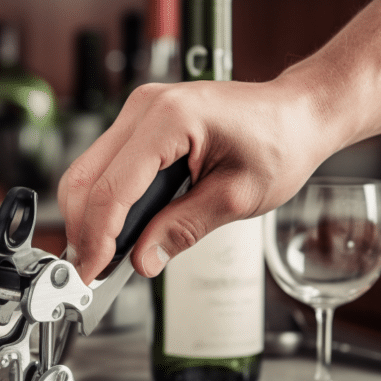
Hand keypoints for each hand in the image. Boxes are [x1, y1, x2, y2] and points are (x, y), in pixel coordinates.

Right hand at [57, 69, 343, 284]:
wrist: (297, 115)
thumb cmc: (280, 143)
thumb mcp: (236, 198)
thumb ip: (183, 229)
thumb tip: (143, 259)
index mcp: (170, 118)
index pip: (113, 187)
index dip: (97, 237)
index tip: (91, 274)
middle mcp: (146, 107)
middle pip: (86, 176)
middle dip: (83, 229)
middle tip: (90, 274)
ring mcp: (140, 111)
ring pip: (89, 171)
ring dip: (91, 217)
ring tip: (104, 258)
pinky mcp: (142, 123)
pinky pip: (108, 165)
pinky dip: (106, 202)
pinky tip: (118, 231)